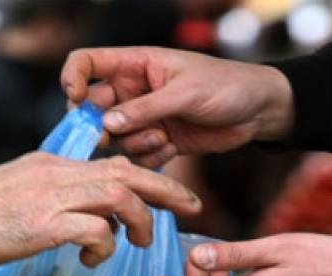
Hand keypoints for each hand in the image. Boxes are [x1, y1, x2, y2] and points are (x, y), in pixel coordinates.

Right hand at [0, 152, 200, 266]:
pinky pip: (96, 231)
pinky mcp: (47, 224)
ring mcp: (53, 197)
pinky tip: (91, 259)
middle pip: (127, 172)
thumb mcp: (23, 193)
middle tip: (192, 208)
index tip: (172, 195)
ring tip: (139, 244)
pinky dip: (104, 246)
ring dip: (139, 222)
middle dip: (166, 190)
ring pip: (119, 197)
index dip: (148, 177)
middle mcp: (58, 173)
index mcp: (54, 163)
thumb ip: (57, 196)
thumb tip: (91, 217)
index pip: (113, 163)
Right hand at [61, 47, 293, 167]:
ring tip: (162, 136)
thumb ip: (145, 109)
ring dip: (134, 143)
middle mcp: (133, 91)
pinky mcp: (158, 141)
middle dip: (100, 127)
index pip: (87, 63)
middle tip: (112, 138)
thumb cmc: (226, 86)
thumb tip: (106, 125)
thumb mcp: (185, 93)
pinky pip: (137, 156)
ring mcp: (144, 118)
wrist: (258, 111)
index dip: (73, 79)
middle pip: (93, 109)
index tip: (76, 100)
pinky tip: (173, 147)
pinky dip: (151, 157)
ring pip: (115, 138)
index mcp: (135, 65)